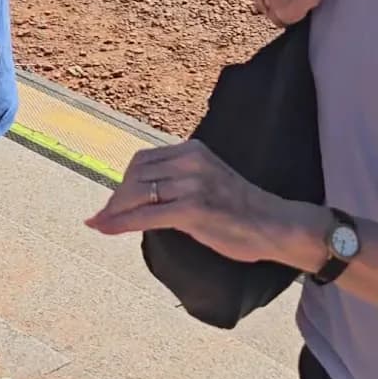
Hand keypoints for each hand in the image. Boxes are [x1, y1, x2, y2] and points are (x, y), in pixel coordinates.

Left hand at [86, 139, 307, 264]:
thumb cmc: (243, 208)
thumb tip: (147, 191)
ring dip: (114, 210)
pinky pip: (145, 216)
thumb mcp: (209, 178)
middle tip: (106, 215)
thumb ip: (182, 177)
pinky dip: (119, 222)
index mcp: (192, 150)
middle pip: (136, 174)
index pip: (144, 160)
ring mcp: (192, 184)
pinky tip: (105, 228)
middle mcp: (190, 161)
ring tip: (102, 223)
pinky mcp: (193, 209)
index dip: (124, 181)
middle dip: (117, 196)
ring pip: (137, 194)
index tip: (114, 199)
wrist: (275, 225)